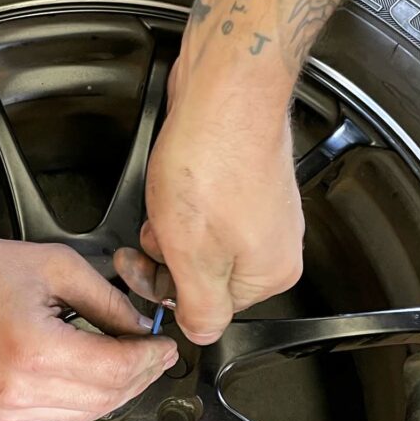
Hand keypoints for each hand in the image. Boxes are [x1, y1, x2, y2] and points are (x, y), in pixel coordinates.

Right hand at [0, 230, 178, 420]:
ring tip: (135, 364)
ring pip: (87, 413)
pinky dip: (88, 398)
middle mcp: (18, 387)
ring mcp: (6, 406)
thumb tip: (143, 331)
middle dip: (141, 377)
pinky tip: (99, 374)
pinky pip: (61, 414)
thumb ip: (110, 304)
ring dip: (119, 391)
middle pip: (106, 397)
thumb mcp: (60, 268)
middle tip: (158, 355)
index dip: (150, 359)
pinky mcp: (0, 412)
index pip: (115, 369)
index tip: (166, 346)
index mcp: (34, 349)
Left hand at [116, 56, 303, 344]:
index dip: (169, 291)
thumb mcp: (193, 258)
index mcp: (270, 274)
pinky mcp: (244, 183)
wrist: (225, 85)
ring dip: (169, 231)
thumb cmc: (212, 162)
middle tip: (147, 237)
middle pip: (203, 277)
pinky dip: (180, 204)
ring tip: (164, 202)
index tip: (145, 271)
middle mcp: (274, 246)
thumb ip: (199, 311)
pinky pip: (202, 213)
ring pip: (198, 244)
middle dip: (166, 259)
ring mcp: (261, 212)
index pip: (208, 311)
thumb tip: (201, 335)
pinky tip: (175, 184)